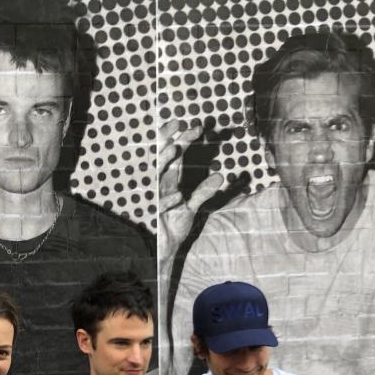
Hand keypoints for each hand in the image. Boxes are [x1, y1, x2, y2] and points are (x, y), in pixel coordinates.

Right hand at [158, 119, 226, 256]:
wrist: (162, 249)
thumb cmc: (172, 225)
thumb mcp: (191, 207)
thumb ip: (203, 191)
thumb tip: (219, 176)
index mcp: (169, 181)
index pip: (174, 155)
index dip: (182, 139)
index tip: (197, 127)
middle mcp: (160, 186)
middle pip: (163, 158)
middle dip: (169, 140)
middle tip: (179, 124)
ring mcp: (156, 199)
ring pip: (159, 176)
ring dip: (165, 162)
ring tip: (175, 148)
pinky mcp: (155, 216)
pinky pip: (161, 206)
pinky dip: (169, 201)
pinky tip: (178, 196)